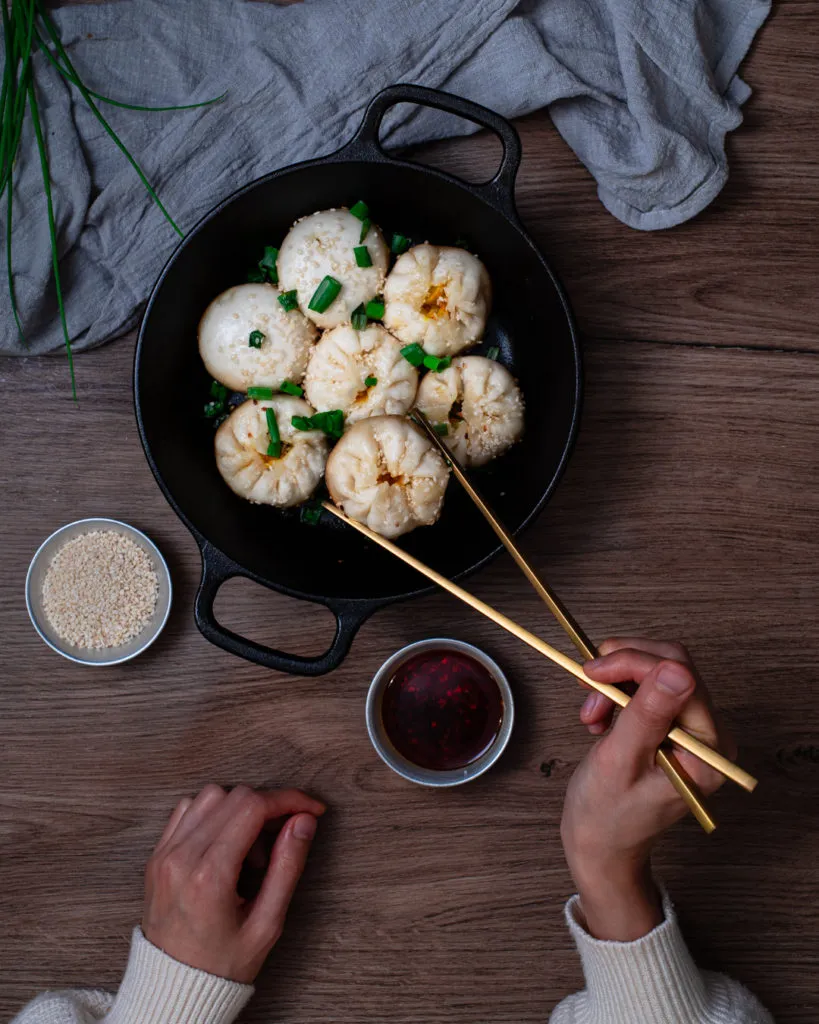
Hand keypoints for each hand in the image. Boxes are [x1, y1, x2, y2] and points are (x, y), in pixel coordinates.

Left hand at [143, 784, 325, 982]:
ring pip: (210, 796)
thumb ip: (287, 867)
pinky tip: (226, 843)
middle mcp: (181, 857)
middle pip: (235, 796)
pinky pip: (187, 810)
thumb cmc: (221, 965)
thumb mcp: (266, 924)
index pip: (254, 807)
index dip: (289, 800)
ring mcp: (164, 854)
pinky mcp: (156, 855)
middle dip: (269, 806)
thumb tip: (303, 822)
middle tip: (283, 836)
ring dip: (239, 809)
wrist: (174, 989)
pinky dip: (213, 815)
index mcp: (209, 876)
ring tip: (252, 849)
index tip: (311, 809)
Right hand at [560, 638, 734, 940]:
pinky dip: (618, 692)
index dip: (635, 663)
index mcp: (708, 749)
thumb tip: (676, 670)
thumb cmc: (608, 814)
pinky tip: (601, 718)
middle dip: (624, 669)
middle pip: (671, 665)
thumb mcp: (620, 762)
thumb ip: (648, 715)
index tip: (592, 670)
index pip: (680, 675)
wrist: (601, 843)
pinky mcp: (673, 725)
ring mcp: (692, 729)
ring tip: (592, 714)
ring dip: (616, 682)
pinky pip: (647, 687)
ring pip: (655, 671)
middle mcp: (709, 735)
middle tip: (588, 685)